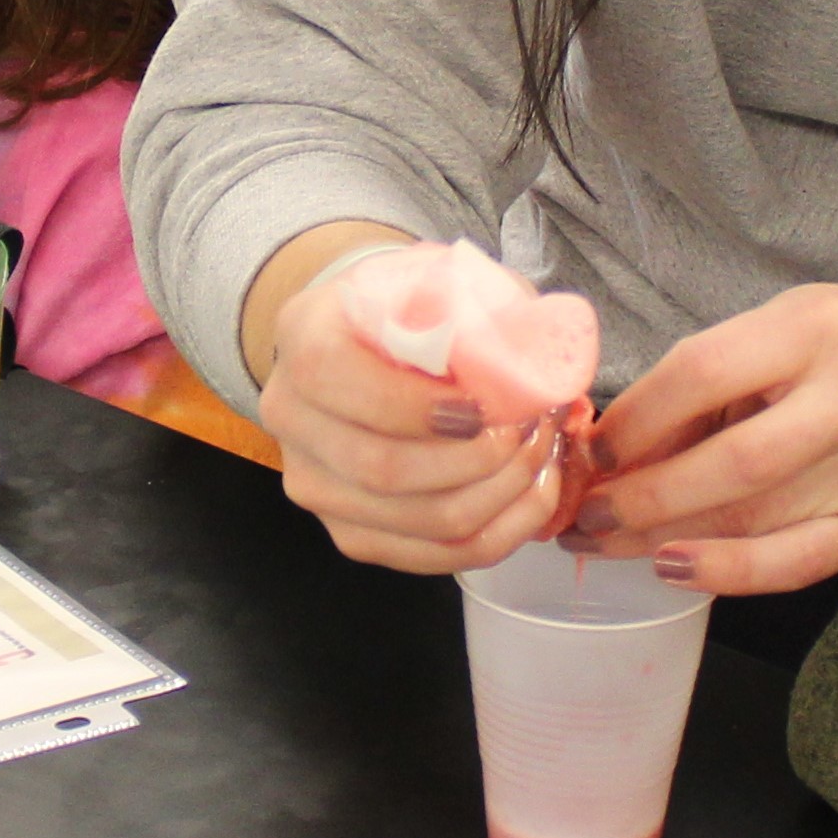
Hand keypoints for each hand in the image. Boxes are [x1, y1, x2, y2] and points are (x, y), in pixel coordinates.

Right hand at [258, 241, 574, 574]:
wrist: (362, 341)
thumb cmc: (412, 308)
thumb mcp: (443, 280)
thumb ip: (487, 311)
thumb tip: (543, 366)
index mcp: (305, 341)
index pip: (353, 390)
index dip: (424, 409)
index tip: (487, 406)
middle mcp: (292, 419)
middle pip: (387, 471)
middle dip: (482, 459)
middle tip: (536, 429)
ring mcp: (315, 485)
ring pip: (421, 521)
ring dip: (503, 496)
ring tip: (544, 456)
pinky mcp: (349, 532)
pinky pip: (435, 556)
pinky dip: (499, 532)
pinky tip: (532, 495)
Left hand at [572, 285, 837, 595]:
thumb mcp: (780, 328)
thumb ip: (707, 378)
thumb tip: (612, 447)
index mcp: (819, 328)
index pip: (706, 372)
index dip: (638, 418)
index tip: (593, 449)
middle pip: (734, 462)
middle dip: (644, 496)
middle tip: (583, 513)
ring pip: (757, 520)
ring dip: (665, 538)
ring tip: (606, 541)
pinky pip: (796, 562)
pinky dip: (729, 572)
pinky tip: (675, 566)